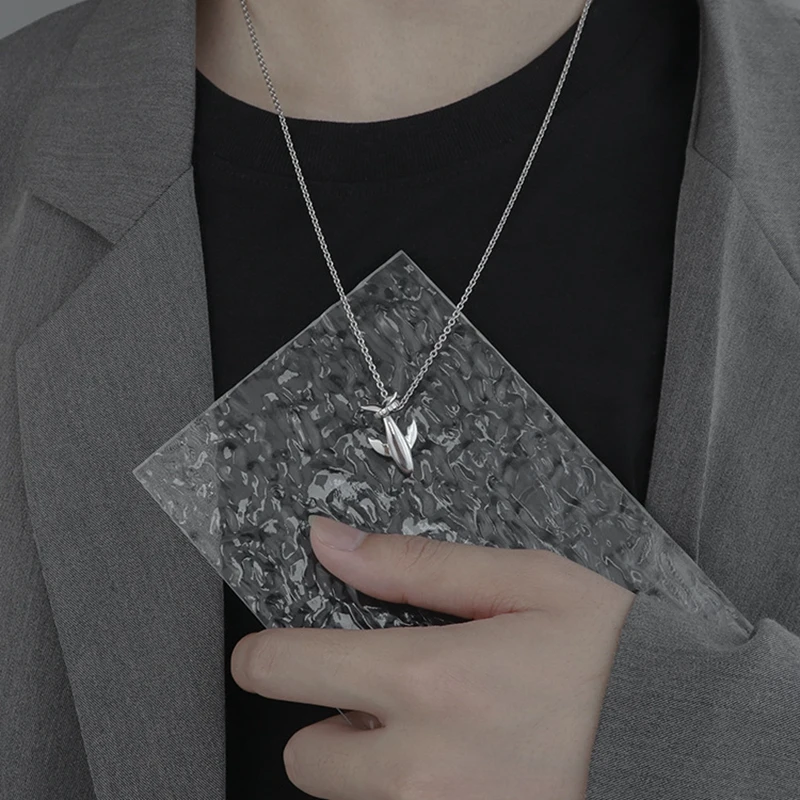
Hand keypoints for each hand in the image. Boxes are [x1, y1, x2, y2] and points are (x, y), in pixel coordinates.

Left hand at [231, 516, 635, 799]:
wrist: (686, 744)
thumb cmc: (612, 660)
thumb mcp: (522, 582)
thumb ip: (412, 565)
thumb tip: (332, 542)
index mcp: (428, 680)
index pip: (285, 669)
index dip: (265, 655)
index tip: (273, 651)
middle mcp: (421, 766)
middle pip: (303, 755)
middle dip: (332, 721)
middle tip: (392, 697)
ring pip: (352, 797)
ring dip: (376, 764)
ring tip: (447, 732)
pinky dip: (417, 792)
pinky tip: (469, 762)